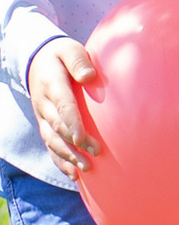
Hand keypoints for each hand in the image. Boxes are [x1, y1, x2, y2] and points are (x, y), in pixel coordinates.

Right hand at [27, 40, 99, 182]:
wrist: (36, 60)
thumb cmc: (61, 54)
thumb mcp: (70, 50)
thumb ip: (79, 61)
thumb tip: (89, 76)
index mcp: (51, 85)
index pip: (62, 106)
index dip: (71, 122)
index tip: (81, 137)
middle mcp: (44, 104)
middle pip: (59, 127)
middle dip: (75, 143)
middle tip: (96, 153)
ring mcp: (43, 116)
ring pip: (52, 140)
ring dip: (67, 156)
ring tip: (84, 169)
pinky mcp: (45, 124)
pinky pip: (50, 144)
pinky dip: (60, 160)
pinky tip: (73, 174)